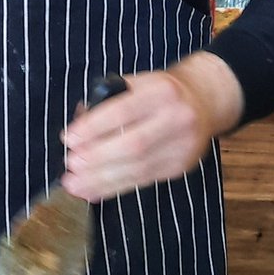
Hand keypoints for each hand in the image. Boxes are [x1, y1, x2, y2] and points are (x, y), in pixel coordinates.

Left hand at [60, 51, 244, 201]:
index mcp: (162, 91)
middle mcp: (176, 118)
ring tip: (74, 184)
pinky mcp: (180, 167)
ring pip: (138, 168)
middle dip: (97, 158)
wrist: (204, 101)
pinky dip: (114, 188)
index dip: (94, 127)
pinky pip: (143, 181)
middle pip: (133, 145)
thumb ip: (108, 100)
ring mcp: (181, 146)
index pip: (123, 110)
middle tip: (70, 165)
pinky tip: (93, 191)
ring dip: (101, 180)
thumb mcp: (138, 83)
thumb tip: (77, 126)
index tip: (69, 138)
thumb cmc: (160, 91)